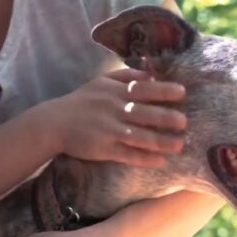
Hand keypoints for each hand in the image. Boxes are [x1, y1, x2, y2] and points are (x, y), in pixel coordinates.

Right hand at [40, 68, 186, 167]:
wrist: (53, 123)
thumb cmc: (82, 101)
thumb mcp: (101, 82)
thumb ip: (126, 76)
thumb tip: (152, 75)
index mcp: (114, 91)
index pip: (142, 89)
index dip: (162, 91)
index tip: (182, 92)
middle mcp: (112, 109)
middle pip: (142, 113)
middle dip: (165, 117)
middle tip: (184, 122)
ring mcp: (108, 130)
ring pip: (138, 136)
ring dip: (160, 141)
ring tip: (179, 145)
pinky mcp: (103, 149)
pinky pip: (127, 154)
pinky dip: (144, 158)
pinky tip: (160, 161)